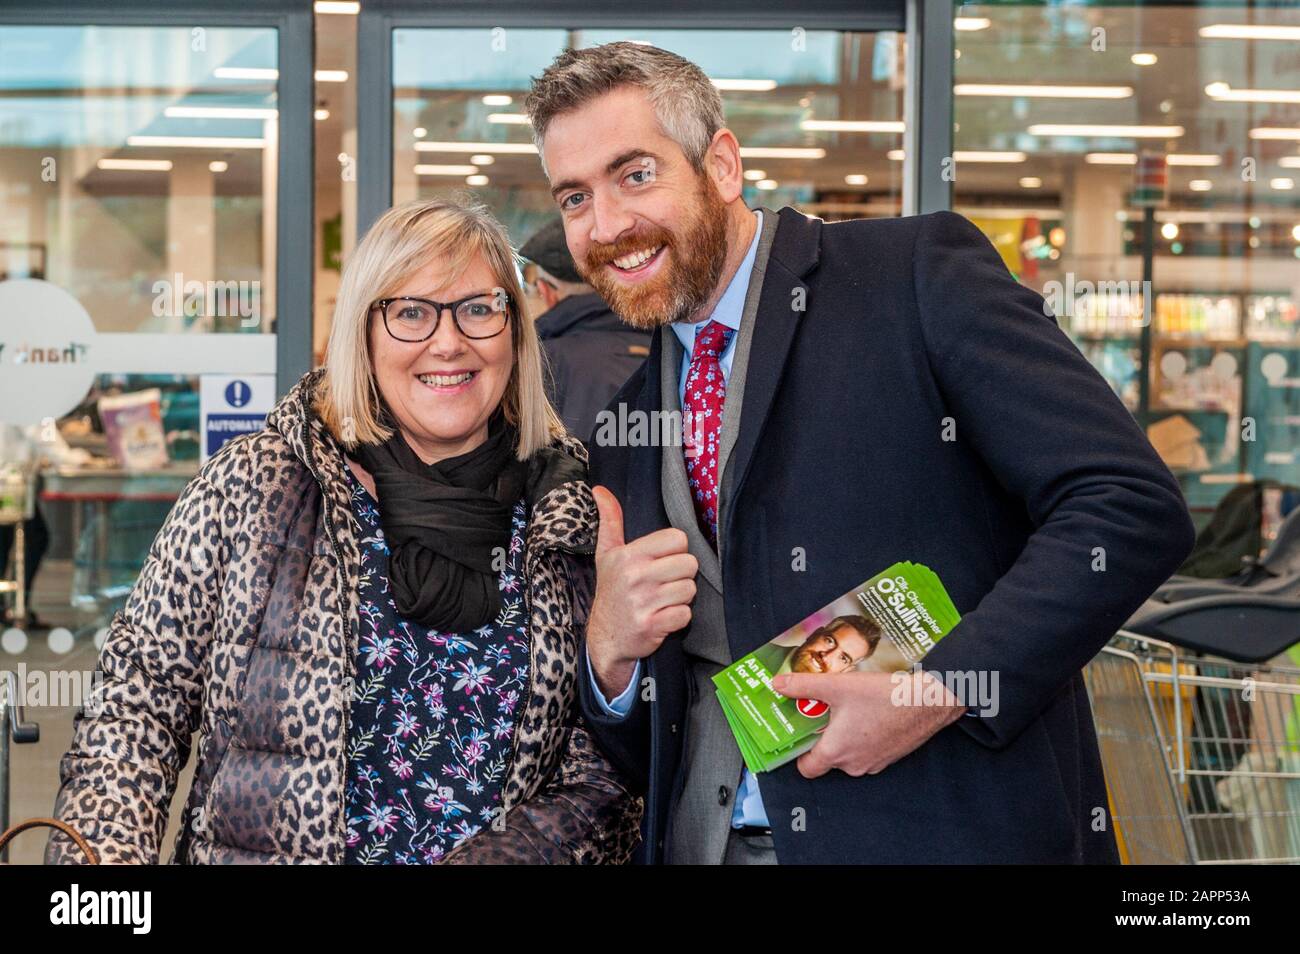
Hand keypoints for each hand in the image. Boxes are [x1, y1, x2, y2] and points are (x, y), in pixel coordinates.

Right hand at [586, 485, 697, 698]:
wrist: (605, 637)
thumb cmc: (611, 590)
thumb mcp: (607, 554)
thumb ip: (610, 520)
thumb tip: (600, 489)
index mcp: (628, 555)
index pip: (677, 538)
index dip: (675, 551)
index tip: (662, 561)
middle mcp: (635, 576)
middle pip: (689, 564)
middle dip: (681, 575)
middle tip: (663, 583)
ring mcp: (644, 602)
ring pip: (690, 589)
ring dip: (680, 597)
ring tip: (662, 600)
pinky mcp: (652, 626)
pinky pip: (685, 614)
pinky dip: (678, 618)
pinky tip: (662, 617)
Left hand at [769, 669, 967, 778]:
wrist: (927, 702)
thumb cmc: (883, 698)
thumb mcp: (837, 686)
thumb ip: (803, 686)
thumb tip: (778, 684)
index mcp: (836, 752)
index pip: (807, 769)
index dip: (798, 753)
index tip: (798, 733)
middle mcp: (853, 764)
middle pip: (827, 758)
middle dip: (821, 736)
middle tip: (820, 712)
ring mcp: (873, 763)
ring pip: (848, 753)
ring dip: (843, 735)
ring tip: (844, 708)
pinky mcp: (889, 756)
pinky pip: (867, 750)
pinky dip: (862, 736)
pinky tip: (866, 713)